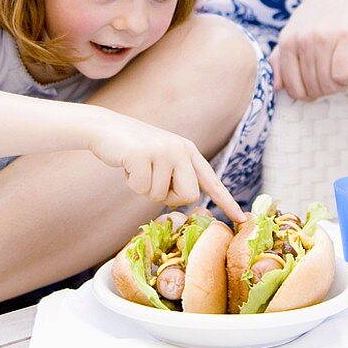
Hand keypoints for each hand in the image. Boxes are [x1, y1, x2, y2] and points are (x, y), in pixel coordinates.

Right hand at [88, 112, 244, 222]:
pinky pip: (142, 188)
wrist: (105, 128)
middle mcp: (180, 149)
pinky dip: (132, 182)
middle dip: (169, 197)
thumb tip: (190, 199)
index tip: (242, 219)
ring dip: (145, 188)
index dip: (226, 202)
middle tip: (153, 180)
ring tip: (138, 167)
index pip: (212, 181)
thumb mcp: (163, 157)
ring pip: (160, 196)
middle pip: (188, 195)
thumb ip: (179, 174)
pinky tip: (127, 165)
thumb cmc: (134, 149)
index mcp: (189, 151)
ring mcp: (162, 151)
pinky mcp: (143, 155)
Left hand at [269, 0, 347, 100]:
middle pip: (311, 87)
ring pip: (327, 83)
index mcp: (287, 39)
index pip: (291, 85)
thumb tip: (277, 85)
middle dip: (325, 91)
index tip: (318, 90)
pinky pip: (342, 75)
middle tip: (335, 83)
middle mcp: (302, 39)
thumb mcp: (298, 27)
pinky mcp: (346, 38)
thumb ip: (283, 54)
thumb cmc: (326, 12)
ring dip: (338, 87)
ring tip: (344, 77)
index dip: (306, 95)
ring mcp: (323, 38)